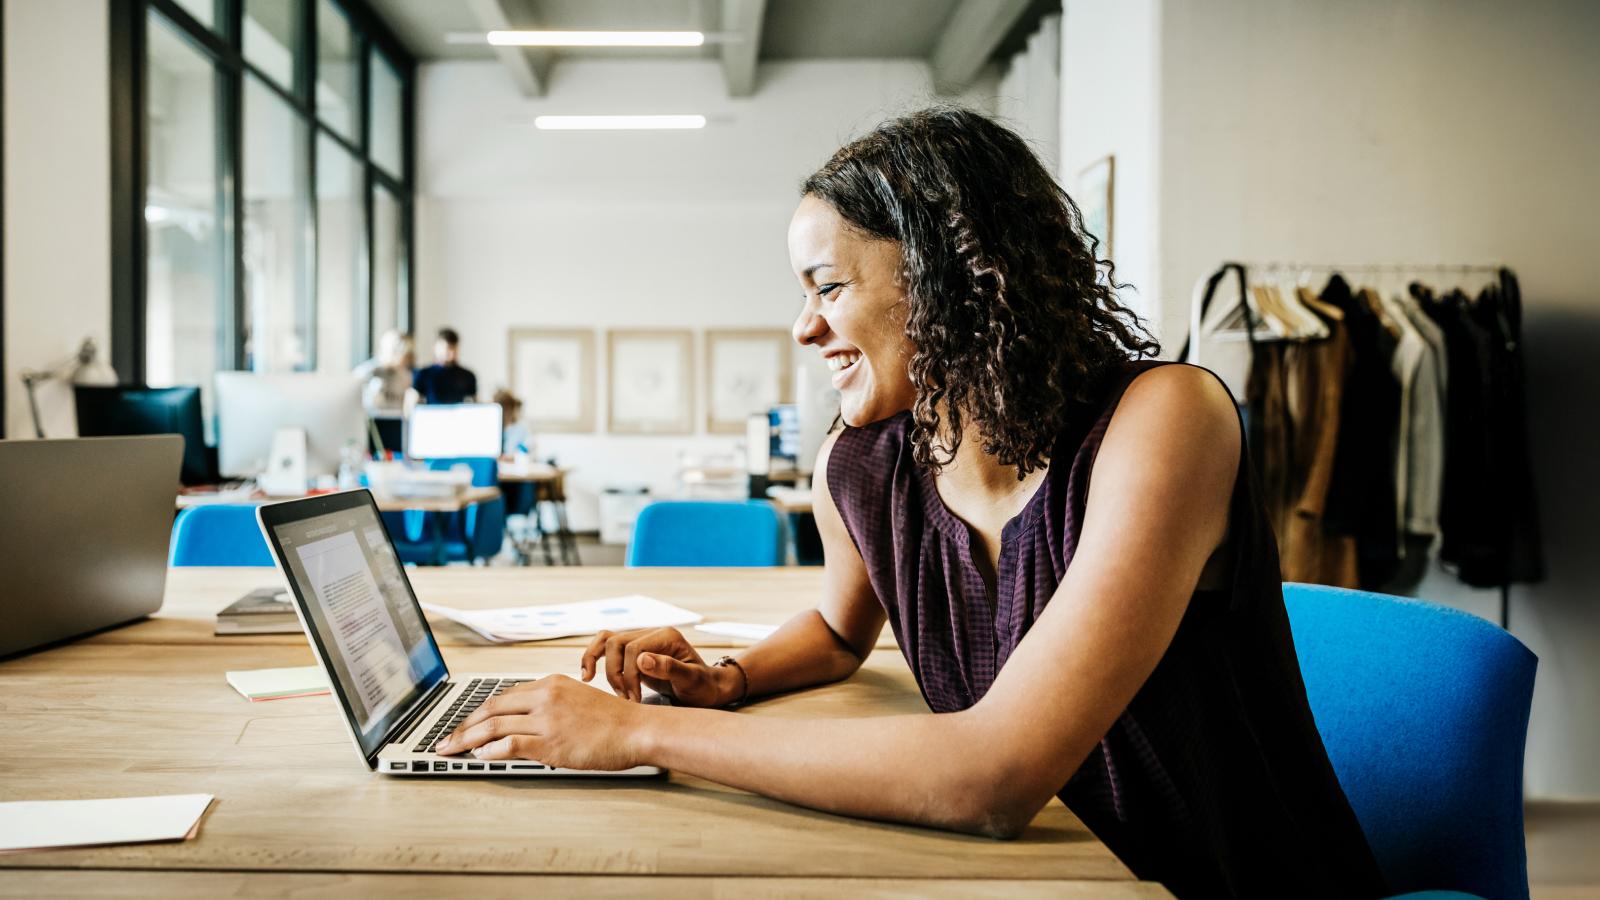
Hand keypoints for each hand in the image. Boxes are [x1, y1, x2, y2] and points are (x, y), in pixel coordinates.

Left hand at [433, 675, 644, 769]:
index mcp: (550, 683)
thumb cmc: (613, 721)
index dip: (479, 712)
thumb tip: (522, 726)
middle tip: (447, 739)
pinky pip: (509, 746)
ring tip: (452, 751)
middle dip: (463, 726)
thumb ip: (549, 707)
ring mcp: (546, 719)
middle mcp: (544, 696)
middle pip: (491, 709)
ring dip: (467, 740)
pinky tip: (480, 758)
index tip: (465, 724)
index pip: (503, 696)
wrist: (637, 729)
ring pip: (493, 727)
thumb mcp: (577, 700)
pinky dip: (490, 752)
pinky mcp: (550, 742)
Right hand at [580, 626, 738, 706]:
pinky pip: (606, 647)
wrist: (707, 688)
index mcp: (666, 636)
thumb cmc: (703, 686)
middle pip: (616, 643)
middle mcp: (651, 633)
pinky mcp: (633, 652)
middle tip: (627, 698)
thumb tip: (642, 660)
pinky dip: (593, 657)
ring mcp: (641, 640)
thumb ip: (670, 668)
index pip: (633, 648)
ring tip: (603, 686)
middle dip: (616, 673)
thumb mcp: (692, 680)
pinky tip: (587, 675)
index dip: (628, 674)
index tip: (635, 699)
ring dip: (602, 666)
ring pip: (606, 641)